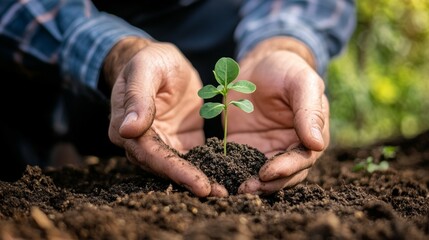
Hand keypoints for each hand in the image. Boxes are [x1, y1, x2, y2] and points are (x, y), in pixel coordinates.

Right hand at [105, 38, 226, 196]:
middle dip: (191, 182)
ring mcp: (161, 144)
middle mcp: (141, 142)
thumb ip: (138, 97)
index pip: (150, 155)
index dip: (175, 171)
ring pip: (178, 168)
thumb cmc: (150, 61)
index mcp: (126, 127)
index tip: (199, 185)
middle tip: (219, 195)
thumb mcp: (145, 70)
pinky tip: (225, 177)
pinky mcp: (179, 142)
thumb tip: (128, 130)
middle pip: (165, 167)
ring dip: (200, 180)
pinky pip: (192, 158)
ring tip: (225, 193)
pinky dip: (207, 168)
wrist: (161, 61)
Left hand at [227, 37, 329, 194]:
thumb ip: (309, 110)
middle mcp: (291, 148)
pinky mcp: (246, 149)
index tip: (267, 172)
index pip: (303, 159)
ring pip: (264, 176)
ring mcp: (268, 150)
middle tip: (248, 189)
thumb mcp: (301, 82)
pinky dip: (234, 174)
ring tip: (236, 190)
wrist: (258, 65)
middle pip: (284, 175)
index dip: (287, 168)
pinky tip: (223, 180)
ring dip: (252, 184)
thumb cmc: (285, 69)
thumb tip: (317, 144)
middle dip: (268, 184)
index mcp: (311, 134)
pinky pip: (241, 165)